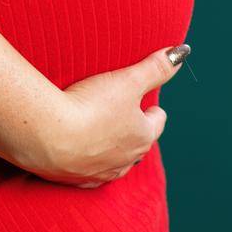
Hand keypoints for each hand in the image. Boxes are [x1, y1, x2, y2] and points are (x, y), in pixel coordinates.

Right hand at [25, 44, 190, 187]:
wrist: (49, 135)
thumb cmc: (91, 106)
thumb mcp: (127, 80)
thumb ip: (156, 67)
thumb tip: (182, 52)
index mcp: (142, 135)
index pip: (156, 122)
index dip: (152, 110)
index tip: (149, 103)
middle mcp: (127, 159)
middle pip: (137, 144)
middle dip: (133, 129)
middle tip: (123, 115)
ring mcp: (102, 172)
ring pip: (116, 162)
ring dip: (112, 148)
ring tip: (101, 133)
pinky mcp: (77, 179)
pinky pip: (89, 174)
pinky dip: (87, 162)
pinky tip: (79, 153)